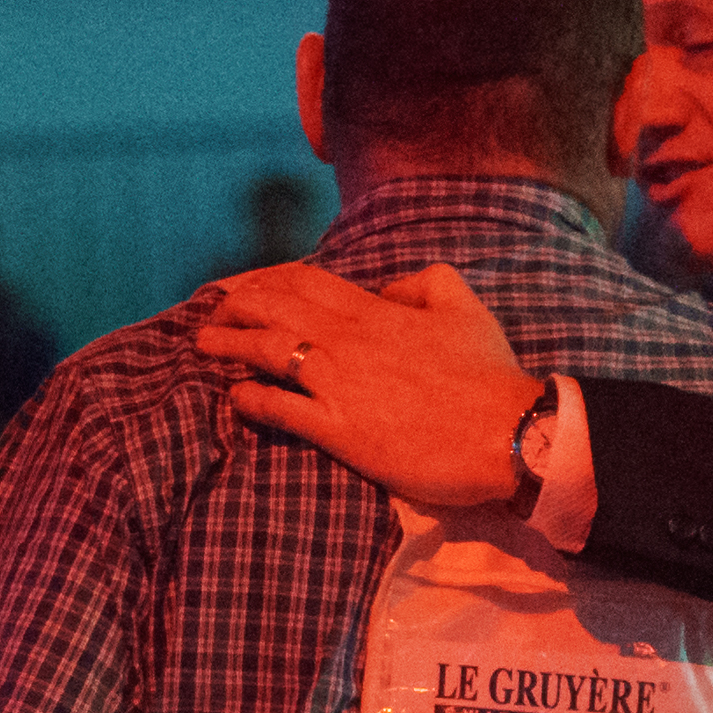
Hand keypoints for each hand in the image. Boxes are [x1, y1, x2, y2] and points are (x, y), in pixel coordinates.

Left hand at [193, 261, 544, 506]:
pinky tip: (234, 397)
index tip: (246, 287)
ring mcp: (339, 384)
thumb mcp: (466, 309)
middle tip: (214, 314)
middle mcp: (349, 340)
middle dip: (235, 306)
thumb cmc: (490, 375)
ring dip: (227, 344)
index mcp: (377, 311)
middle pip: (274, 308)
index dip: (267, 280)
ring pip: (266, 350)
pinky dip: (250, 398)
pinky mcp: (338, 430)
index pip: (305, 282)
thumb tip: (389, 288)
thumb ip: (426, 284)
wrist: (510, 432)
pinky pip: (279, 408)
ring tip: (202, 345)